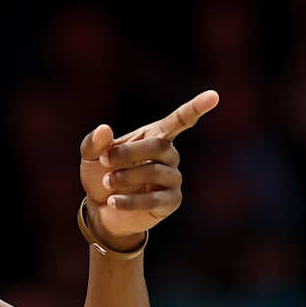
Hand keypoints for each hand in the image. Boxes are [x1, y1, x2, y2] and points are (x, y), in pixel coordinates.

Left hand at [78, 89, 218, 247]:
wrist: (101, 210)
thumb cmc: (100, 176)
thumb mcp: (91, 157)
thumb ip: (94, 142)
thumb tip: (105, 129)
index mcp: (155, 136)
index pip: (180, 120)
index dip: (196, 108)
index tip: (214, 96)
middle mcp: (169, 155)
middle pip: (159, 146)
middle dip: (128, 153)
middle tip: (104, 162)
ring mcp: (173, 179)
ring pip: (156, 172)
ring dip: (127, 176)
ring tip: (107, 183)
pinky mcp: (171, 202)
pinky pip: (154, 199)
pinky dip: (130, 200)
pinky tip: (112, 202)